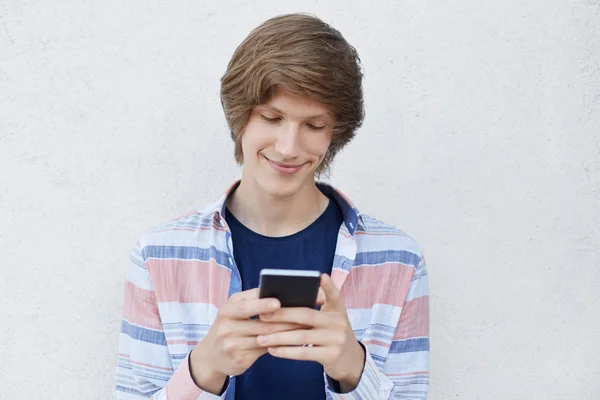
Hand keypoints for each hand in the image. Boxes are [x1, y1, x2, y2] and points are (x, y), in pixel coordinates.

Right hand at [190, 288, 303, 393]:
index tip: (280, 302)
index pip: (249, 303)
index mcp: (229, 308)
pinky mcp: (240, 359)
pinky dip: (280, 345)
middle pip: (262, 322)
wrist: (210, 356)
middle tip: (304, 314)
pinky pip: (265, 351)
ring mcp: (232, 343)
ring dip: (288, 333)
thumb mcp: (234, 311)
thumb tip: (281, 294)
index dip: (265, 302)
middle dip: (286, 319)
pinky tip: (293, 342)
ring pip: (267, 337)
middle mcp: (228, 325)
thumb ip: (253, 301)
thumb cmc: (229, 326)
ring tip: (305, 327)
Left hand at [257, 274, 365, 390]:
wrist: (350, 360)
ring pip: (302, 336)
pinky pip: (304, 353)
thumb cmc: (331, 334)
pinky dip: (285, 352)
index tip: (320, 276)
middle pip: (307, 315)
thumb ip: (315, 310)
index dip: (328, 285)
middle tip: (262, 316)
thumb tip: (284, 300)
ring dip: (278, 337)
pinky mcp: (331, 356)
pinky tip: (272, 350)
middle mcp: (339, 323)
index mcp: (338, 310)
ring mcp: (336, 340)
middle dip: (282, 315)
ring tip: (260, 338)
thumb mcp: (330, 319)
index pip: (334, 294)